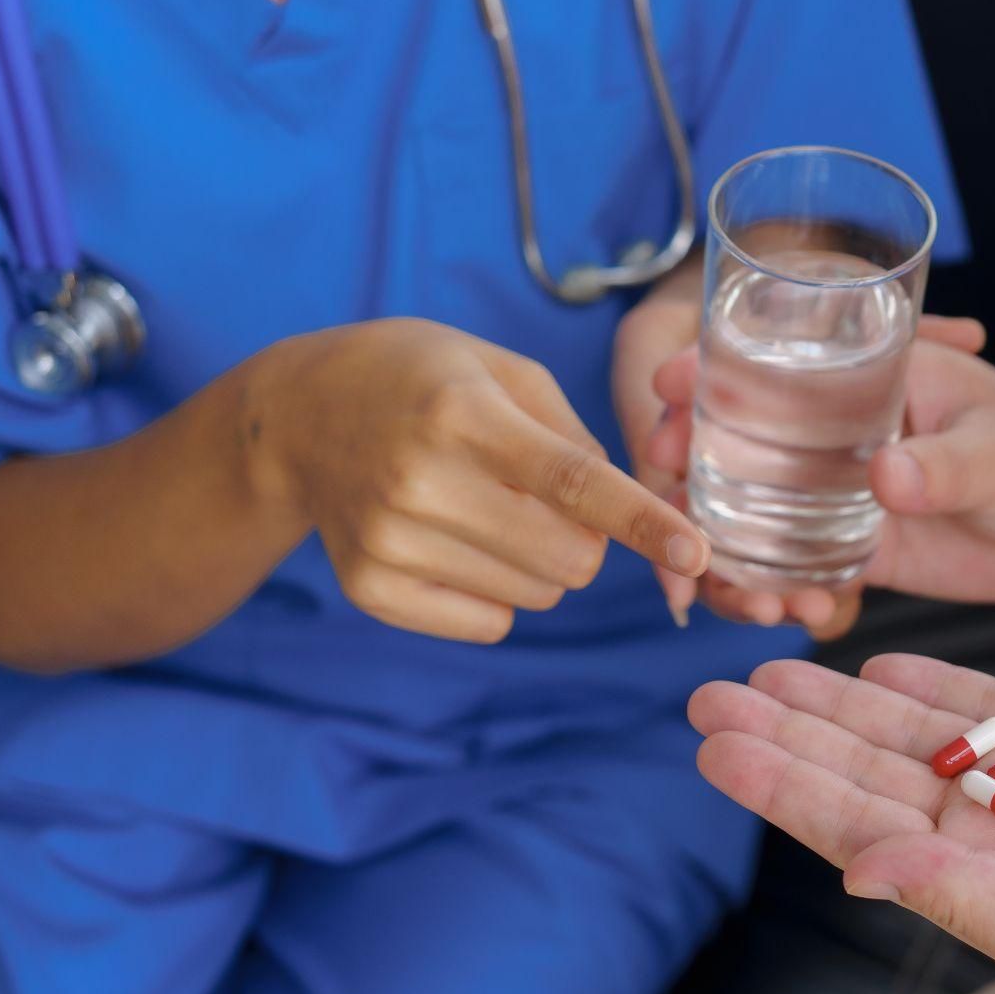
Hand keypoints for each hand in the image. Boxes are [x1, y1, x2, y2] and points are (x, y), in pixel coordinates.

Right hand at [245, 317, 707, 642]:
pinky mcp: (372, 589)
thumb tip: (625, 512)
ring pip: (536, 596)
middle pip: (567, 557)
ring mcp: (390, 541)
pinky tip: (456, 543)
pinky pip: (487, 624)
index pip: (571, 481)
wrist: (297, 415)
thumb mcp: (499, 369)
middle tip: (547, 502)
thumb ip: (573, 434)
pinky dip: (495, 594)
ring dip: (540, 564)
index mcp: (463, 413)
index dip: (640, 521)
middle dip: (585, 540)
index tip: (697, 552)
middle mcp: (420, 481)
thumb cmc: (419, 379)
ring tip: (489, 511)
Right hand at [646, 321, 994, 633]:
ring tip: (727, 591)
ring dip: (721, 544)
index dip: (706, 368)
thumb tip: (886, 477)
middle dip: (685, 473)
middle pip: (734, 437)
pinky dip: (769, 588)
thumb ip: (948, 465)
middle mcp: (838, 427)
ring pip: (750, 507)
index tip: (662, 393)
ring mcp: (840, 488)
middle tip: (670, 517)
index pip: (770, 359)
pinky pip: (789, 563)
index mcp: (868, 374)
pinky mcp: (855, 544)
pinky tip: (778, 615)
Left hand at [688, 654, 994, 993]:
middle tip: (707, 694)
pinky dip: (930, 678)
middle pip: (861, 771)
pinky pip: (983, 700)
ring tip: (770, 664)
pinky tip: (876, 660)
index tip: (716, 746)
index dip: (780, 784)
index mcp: (970, 883)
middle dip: (786, 732)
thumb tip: (857, 870)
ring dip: (838, 700)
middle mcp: (983, 831)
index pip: (851, 826)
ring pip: (909, 729)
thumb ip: (964, 896)